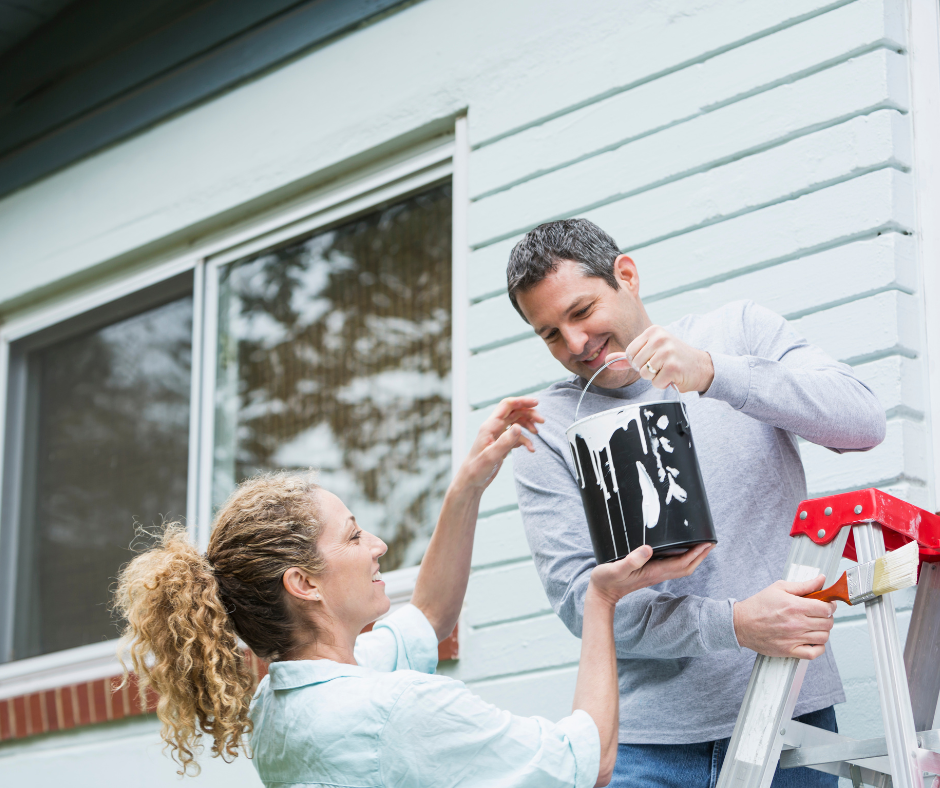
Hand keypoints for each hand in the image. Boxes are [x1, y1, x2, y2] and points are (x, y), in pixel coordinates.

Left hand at [455, 397, 544, 489]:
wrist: (471, 482)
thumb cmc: (477, 469)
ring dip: (528, 425)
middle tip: (542, 421)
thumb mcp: (492, 456)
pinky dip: (525, 440)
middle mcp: (494, 428)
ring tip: (537, 433)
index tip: (536, 404)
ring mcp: (498, 435)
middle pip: (514, 412)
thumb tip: (518, 427)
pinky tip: (531, 449)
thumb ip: (505, 441)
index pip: (507, 405)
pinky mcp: (502, 444)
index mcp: (490, 426)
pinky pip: (516, 436)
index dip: (522, 401)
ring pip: (517, 423)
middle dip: (529, 414)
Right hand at [588, 543, 712, 605]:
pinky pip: (673, 566)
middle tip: (711, 542)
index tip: (706, 543)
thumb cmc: (606, 580)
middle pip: (686, 567)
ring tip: (702, 545)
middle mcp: (657, 574)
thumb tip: (649, 549)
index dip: (695, 554)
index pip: (681, 563)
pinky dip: (683, 558)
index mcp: (653, 572)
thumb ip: (631, 560)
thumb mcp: (615, 569)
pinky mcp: (650, 573)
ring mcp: (655, 574)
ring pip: (682, 567)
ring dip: (694, 558)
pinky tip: (681, 550)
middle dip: (700, 556)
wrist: (602, 594)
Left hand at [619, 326, 714, 392]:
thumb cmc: (674, 359)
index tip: (652, 359)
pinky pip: (656, 382)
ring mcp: (667, 352)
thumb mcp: (651, 352)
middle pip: (636, 364)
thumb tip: (606, 361)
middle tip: (662, 366)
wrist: (701, 367)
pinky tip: (673, 376)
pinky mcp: (673, 367)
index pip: (630, 352)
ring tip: (668, 370)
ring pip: (644, 374)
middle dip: (647, 370)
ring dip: (655, 377)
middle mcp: (660, 338)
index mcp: (653, 331)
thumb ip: (628, 357)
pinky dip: (663, 384)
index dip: (638, 361)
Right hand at [733, 576, 836, 658]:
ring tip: (815, 626)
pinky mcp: (790, 650)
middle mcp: (797, 623)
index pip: (826, 609)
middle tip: (820, 614)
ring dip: (823, 631)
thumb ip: (804, 585)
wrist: (741, 623)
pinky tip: (813, 640)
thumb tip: (821, 580)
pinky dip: (818, 648)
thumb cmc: (758, 605)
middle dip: (827, 617)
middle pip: (828, 623)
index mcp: (795, 606)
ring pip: (824, 637)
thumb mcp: (779, 588)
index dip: (830, 606)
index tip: (827, 604)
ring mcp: (794, 638)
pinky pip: (814, 653)